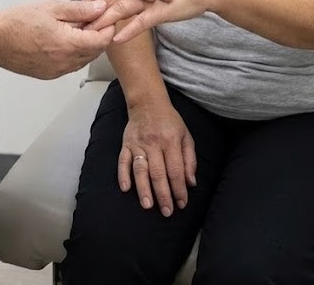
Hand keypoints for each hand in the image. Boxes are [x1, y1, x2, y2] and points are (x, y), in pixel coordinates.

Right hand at [0, 0, 115, 78]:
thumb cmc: (18, 22)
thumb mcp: (52, 7)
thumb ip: (80, 9)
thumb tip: (101, 7)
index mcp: (69, 44)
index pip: (102, 40)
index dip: (108, 27)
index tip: (105, 16)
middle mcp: (65, 62)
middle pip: (96, 52)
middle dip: (98, 36)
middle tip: (91, 19)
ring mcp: (57, 71)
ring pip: (84, 60)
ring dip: (86, 45)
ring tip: (76, 28)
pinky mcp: (49, 75)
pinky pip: (70, 66)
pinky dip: (74, 54)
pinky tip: (64, 40)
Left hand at [85, 0, 217, 42]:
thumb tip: (111, 5)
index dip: (89, 0)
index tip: (76, 14)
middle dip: (91, 13)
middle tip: (76, 28)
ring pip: (121, 7)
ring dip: (104, 22)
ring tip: (90, 36)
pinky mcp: (161, 7)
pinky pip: (141, 19)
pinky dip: (128, 29)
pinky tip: (116, 39)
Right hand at [119, 92, 196, 215]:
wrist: (147, 102)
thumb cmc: (169, 121)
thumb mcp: (185, 135)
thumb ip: (189, 159)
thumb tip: (191, 183)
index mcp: (170, 141)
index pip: (176, 170)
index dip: (179, 189)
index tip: (182, 204)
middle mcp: (153, 143)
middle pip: (158, 173)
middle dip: (163, 195)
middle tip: (167, 212)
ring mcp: (138, 143)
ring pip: (140, 169)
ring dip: (143, 189)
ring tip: (148, 206)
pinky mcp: (126, 143)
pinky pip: (122, 160)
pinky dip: (122, 174)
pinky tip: (125, 188)